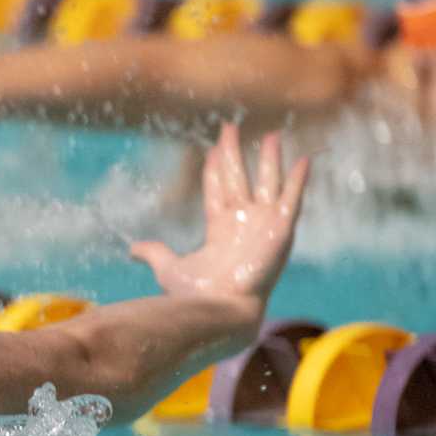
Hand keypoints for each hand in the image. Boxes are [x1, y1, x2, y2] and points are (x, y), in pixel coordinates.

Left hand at [128, 123, 307, 317]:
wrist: (220, 309)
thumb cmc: (197, 294)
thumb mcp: (169, 268)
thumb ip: (154, 254)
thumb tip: (132, 250)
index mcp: (220, 229)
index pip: (217, 190)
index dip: (215, 168)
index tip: (212, 148)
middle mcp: (243, 223)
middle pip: (238, 178)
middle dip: (235, 153)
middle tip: (231, 126)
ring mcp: (263, 224)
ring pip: (267, 183)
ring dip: (269, 160)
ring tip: (272, 135)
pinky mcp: (281, 229)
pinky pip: (292, 199)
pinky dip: (298, 180)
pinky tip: (303, 160)